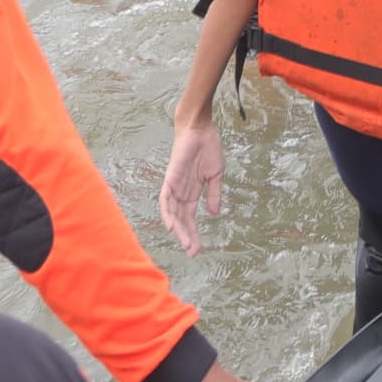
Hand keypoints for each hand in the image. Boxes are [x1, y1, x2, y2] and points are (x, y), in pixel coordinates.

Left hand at [160, 119, 225, 254]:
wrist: (201, 129)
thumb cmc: (208, 148)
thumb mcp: (216, 175)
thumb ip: (214, 194)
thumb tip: (215, 214)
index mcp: (192, 192)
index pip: (190, 218)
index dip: (193, 234)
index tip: (198, 250)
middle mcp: (181, 192)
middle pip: (181, 219)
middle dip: (186, 236)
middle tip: (192, 252)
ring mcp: (174, 185)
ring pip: (172, 213)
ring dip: (178, 229)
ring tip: (184, 243)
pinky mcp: (170, 178)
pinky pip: (165, 198)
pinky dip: (167, 212)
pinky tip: (171, 226)